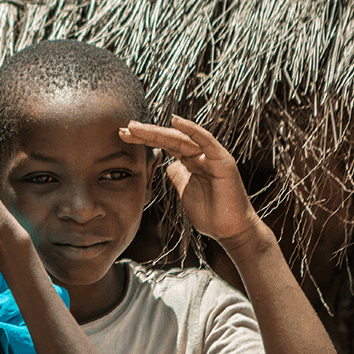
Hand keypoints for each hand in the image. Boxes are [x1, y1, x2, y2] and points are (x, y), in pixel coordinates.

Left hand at [119, 115, 260, 244]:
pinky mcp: (222, 161)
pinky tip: (175, 121)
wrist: (230, 232)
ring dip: (158, 131)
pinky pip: (205, 141)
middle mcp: (200, 155)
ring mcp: (212, 156)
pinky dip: (191, 129)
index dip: (145, 140)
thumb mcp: (185, 191)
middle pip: (170, 139)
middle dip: (146, 134)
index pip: (164, 145)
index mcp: (191, 161)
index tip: (123, 136)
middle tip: (124, 128)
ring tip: (137, 127)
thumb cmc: (210, 214)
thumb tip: (167, 165)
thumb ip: (177, 175)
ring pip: (182, 139)